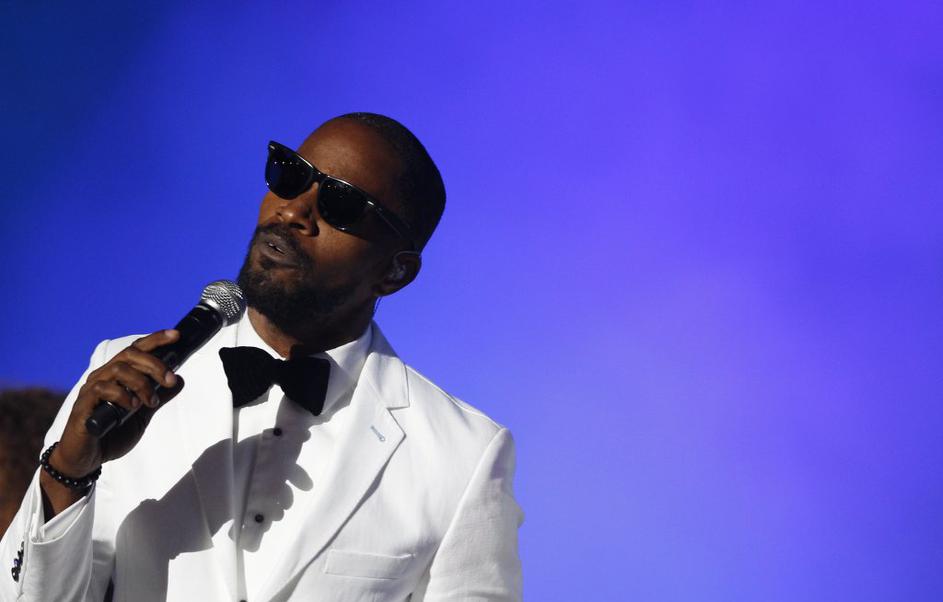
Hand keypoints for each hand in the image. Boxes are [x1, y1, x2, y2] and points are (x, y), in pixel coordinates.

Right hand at [40, 330, 184, 514]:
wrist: (86, 458)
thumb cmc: (112, 433)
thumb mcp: (143, 414)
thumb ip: (158, 396)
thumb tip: (179, 380)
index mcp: (117, 375)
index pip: (135, 349)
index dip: (155, 339)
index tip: (175, 335)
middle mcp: (103, 376)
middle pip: (130, 355)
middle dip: (155, 364)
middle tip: (170, 380)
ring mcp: (91, 389)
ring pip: (119, 369)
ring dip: (141, 383)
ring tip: (150, 401)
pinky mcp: (83, 405)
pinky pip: (102, 389)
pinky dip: (122, 395)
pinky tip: (131, 407)